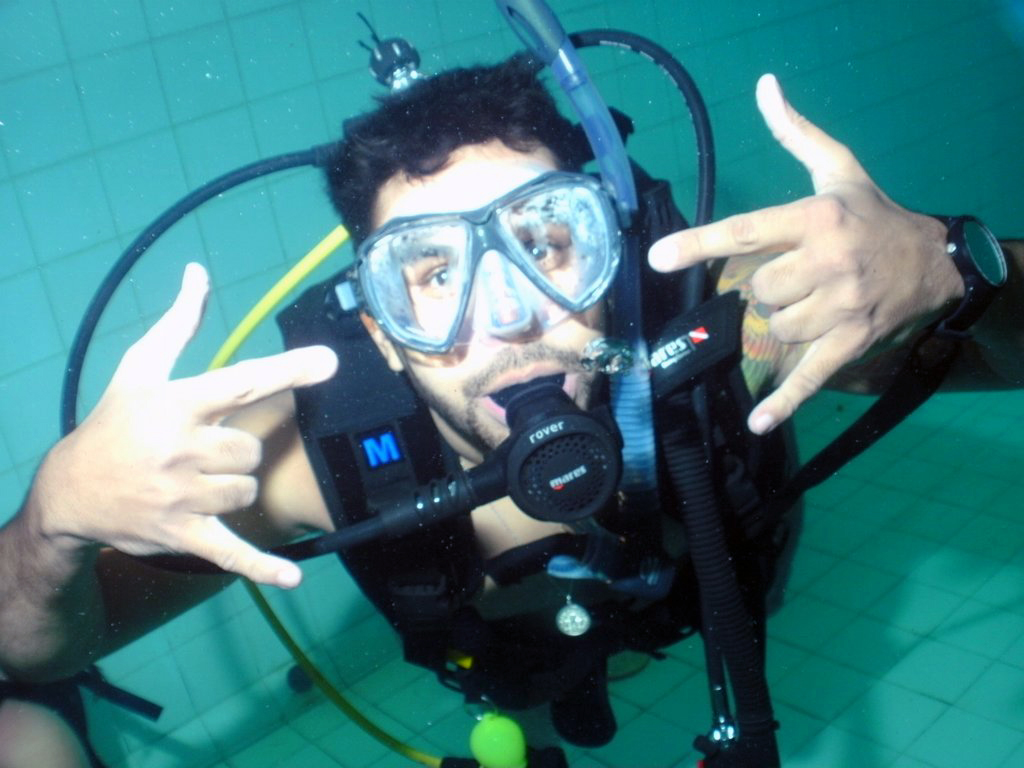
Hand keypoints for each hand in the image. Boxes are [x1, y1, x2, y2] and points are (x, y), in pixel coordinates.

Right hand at [39, 263, 336, 586]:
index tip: (329, 362)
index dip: (289, 371)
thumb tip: (197, 273)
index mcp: (175, 404)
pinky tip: (292, 579)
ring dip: (232, 486)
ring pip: (246, 490)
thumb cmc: (114, 422)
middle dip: (237, 451)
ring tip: (197, 480)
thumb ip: (178, 323)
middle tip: (202, 450)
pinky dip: (262, 568)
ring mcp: (180, 497)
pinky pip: (232, 552)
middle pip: (251, 449)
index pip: (242, 382)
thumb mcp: (139, 369)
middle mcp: (179, 450)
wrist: (70, 492)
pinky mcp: (182, 534)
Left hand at [648, 74, 961, 433]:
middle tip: (796, 273)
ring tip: (812, 299)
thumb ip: (794, 133)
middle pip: (758, 289)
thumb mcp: (837, 168)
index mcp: (817, 219)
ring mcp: (842, 306)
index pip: (747, 231)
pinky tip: (758, 423)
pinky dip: (784, 400)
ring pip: (776, 325)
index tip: (657, 255)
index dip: (700, 244)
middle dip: (766, 287)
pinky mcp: (852, 341)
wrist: (935, 259)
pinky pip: (810, 374)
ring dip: (782, 318)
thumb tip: (765, 86)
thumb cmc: (873, 212)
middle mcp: (829, 262)